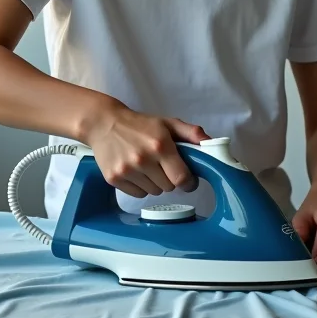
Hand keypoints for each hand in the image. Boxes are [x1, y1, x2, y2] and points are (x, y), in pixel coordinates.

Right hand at [82, 98, 208, 197]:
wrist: (104, 123)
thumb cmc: (139, 124)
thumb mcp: (167, 123)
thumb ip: (191, 133)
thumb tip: (212, 143)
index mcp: (160, 145)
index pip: (182, 178)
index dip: (188, 181)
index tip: (187, 178)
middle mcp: (143, 159)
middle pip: (168, 187)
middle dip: (170, 179)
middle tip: (162, 165)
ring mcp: (127, 170)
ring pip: (153, 192)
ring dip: (155, 183)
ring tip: (147, 166)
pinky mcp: (114, 179)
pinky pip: (137, 194)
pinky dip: (140, 186)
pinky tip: (135, 171)